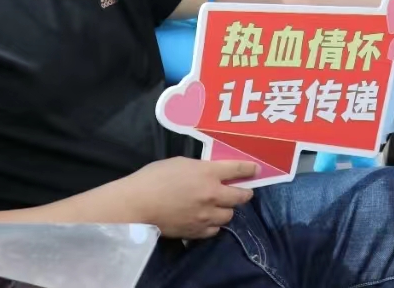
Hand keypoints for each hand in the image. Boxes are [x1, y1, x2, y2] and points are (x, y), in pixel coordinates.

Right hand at [115, 158, 256, 238]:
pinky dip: (214, 224)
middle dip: (244, 193)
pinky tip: (208, 220)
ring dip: (227, 210)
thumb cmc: (154, 178)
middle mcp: (212, 194)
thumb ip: (199, 168)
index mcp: (208, 173)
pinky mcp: (197, 231)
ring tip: (220, 207)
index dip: (249, 169)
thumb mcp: (180, 163)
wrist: (138, 204)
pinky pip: (215, 230)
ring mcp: (206, 215)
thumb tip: (209, 173)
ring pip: (229, 215)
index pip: (237, 169)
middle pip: (240, 196)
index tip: (256, 170)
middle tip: (243, 192)